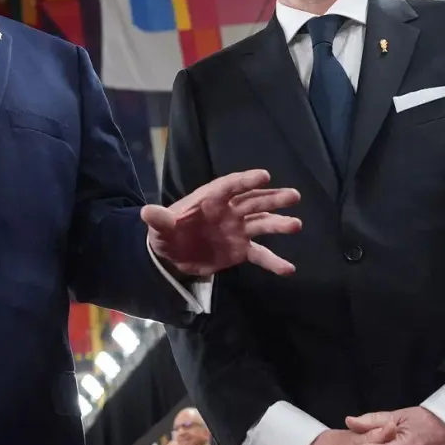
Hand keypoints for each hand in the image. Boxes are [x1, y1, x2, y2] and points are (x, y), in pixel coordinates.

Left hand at [143, 169, 301, 276]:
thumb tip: (147, 211)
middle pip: (253, 201)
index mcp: (210, 199)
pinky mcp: (241, 250)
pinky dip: (274, 261)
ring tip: (296, 225)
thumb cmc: (168, 233)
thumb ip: (159, 220)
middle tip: (293, 196)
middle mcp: (229, 211)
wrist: (173, 255)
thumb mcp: (159, 227)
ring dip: (279, 224)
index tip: (264, 176)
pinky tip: (288, 269)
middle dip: (272, 198)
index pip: (230, 186)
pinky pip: (260, 254)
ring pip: (262, 223)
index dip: (246, 180)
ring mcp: (238, 229)